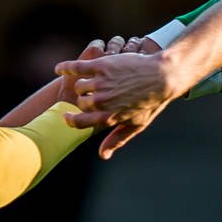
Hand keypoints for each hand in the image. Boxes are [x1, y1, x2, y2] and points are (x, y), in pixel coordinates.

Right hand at [56, 37, 172, 158]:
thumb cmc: (151, 101)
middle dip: (85, 100)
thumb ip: (117, 139)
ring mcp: (101, 83)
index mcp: (108, 117)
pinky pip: (76, 68)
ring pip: (80, 86)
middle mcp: (102, 102)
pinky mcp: (101, 66)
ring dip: (84, 84)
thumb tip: (102, 155)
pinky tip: (59, 69)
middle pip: (81, 103)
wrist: (162, 75)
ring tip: (94, 81)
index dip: (70, 120)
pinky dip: (66, 68)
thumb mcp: (137, 124)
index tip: (66, 116)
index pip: (79, 122)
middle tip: (94, 94)